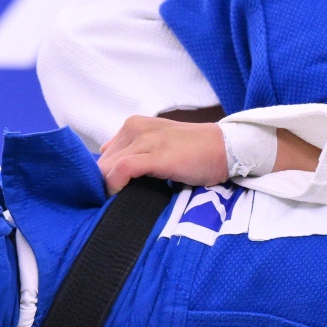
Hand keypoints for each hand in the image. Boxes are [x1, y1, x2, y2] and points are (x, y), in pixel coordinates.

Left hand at [97, 115, 227, 193]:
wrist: (223, 149)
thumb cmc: (193, 151)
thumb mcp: (157, 144)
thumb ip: (135, 151)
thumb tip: (110, 168)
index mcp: (134, 125)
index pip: (105, 154)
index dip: (104, 175)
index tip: (110, 193)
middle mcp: (135, 128)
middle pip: (103, 162)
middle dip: (105, 183)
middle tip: (114, 201)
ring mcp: (146, 140)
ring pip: (108, 166)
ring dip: (108, 187)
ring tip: (117, 201)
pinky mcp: (156, 155)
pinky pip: (122, 169)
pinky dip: (115, 184)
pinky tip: (118, 195)